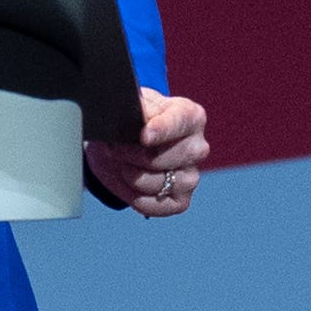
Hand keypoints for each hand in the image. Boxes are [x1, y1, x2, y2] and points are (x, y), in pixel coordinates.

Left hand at [85, 86, 207, 216]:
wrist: (120, 144)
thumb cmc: (130, 120)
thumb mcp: (131, 106)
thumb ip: (138, 108)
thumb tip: (140, 115)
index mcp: (189, 116)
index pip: (179, 122)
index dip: (161, 130)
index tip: (144, 136)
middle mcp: (197, 148)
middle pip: (161, 158)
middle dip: (129, 154)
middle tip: (113, 147)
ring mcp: (192, 177)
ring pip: (155, 183)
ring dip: (128, 174)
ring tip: (119, 161)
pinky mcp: (181, 201)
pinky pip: (152, 204)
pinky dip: (130, 194)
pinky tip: (125, 180)